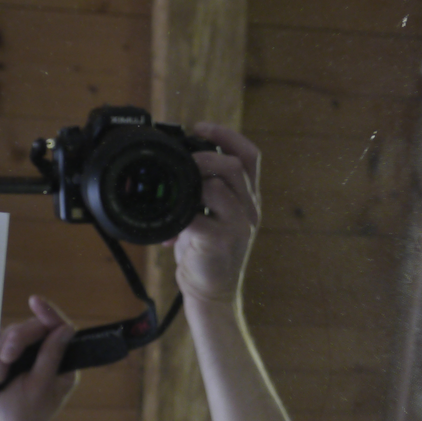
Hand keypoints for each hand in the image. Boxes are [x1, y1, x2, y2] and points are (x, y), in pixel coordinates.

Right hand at [0, 295, 79, 420]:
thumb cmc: (20, 418)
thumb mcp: (38, 387)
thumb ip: (52, 357)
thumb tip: (67, 329)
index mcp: (62, 366)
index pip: (60, 331)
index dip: (48, 314)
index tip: (35, 301)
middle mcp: (47, 360)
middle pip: (34, 329)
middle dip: (17, 341)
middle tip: (6, 358)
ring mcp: (27, 360)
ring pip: (15, 335)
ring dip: (4, 352)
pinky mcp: (8, 362)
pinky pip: (0, 345)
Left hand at [166, 123, 261, 305]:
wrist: (211, 293)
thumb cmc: (206, 254)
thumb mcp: (211, 217)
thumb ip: (202, 192)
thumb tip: (176, 166)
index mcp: (248, 199)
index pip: (250, 156)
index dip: (227, 135)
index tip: (201, 127)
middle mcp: (249, 209)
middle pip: (235, 166)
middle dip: (205, 156)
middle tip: (184, 160)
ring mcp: (239, 225)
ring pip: (219, 186)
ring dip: (192, 182)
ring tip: (176, 191)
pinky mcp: (222, 242)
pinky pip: (197, 216)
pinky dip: (179, 215)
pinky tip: (171, 223)